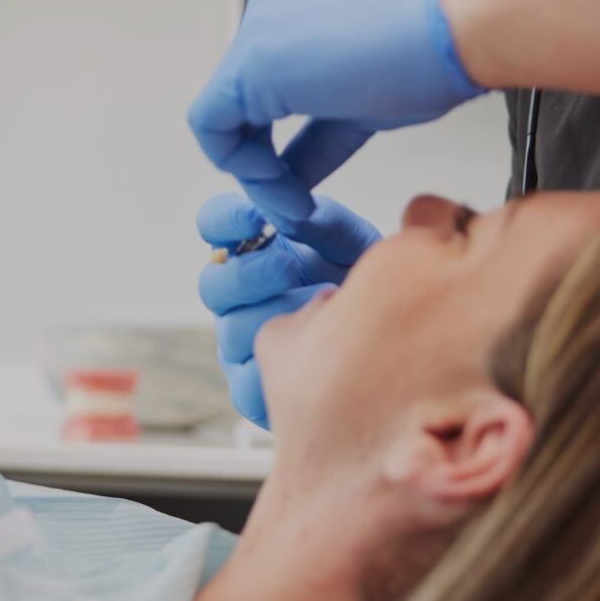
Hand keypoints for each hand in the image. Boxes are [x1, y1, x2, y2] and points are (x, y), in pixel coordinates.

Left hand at [187, 0, 482, 228]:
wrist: (458, 31)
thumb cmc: (431, 58)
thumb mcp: (359, 109)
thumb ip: (316, 140)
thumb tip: (294, 177)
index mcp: (292, 19)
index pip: (256, 101)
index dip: (268, 155)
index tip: (297, 190)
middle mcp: (267, 18)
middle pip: (234, 111)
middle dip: (258, 168)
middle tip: (290, 207)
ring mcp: (257, 34)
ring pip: (219, 119)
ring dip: (253, 173)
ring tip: (292, 203)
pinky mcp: (254, 61)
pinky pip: (213, 123)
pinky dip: (241, 164)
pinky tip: (281, 182)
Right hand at [197, 192, 380, 426]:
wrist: (387, 336)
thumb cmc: (362, 280)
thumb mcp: (353, 244)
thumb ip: (325, 223)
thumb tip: (295, 214)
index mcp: (254, 248)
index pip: (215, 225)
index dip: (226, 220)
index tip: (256, 219)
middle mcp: (239, 294)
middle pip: (212, 284)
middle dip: (248, 274)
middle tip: (288, 267)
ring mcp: (242, 340)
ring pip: (230, 330)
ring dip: (273, 318)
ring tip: (321, 311)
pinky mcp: (251, 386)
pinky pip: (243, 383)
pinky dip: (279, 369)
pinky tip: (313, 356)